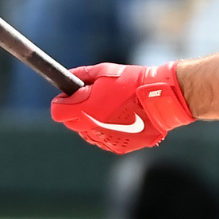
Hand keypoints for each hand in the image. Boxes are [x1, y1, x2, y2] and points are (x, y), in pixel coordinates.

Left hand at [51, 62, 194, 153]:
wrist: (160, 99)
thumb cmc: (133, 82)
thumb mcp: (104, 71)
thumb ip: (82, 75)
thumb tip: (68, 78)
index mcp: (84, 109)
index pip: (58, 111)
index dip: (64, 101)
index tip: (73, 95)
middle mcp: (91, 128)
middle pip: (72, 123)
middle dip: (79, 111)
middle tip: (97, 99)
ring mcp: (104, 140)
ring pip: (88, 132)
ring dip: (94, 122)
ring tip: (114, 109)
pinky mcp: (118, 147)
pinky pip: (105, 139)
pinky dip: (110, 130)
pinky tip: (124, 118)